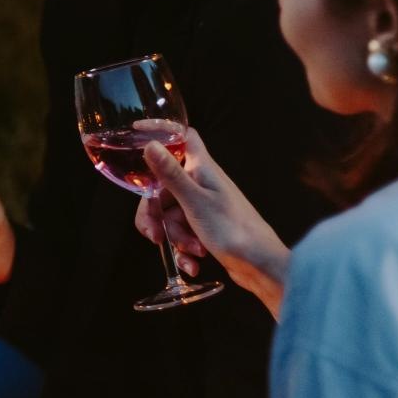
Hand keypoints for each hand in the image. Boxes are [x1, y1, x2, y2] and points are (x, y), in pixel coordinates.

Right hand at [134, 127, 289, 315]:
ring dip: (174, 237)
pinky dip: (184, 250)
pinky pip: (181, 233)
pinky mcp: (204, 228)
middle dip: (156, 214)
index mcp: (202, 169)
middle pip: (163, 187)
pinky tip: (193, 264)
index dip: (161, 131)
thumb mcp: (195, 202)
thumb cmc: (234, 230)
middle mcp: (201, 184)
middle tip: (156, 234)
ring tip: (192, 250)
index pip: (182, 137)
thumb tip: (151, 145)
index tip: (136, 133)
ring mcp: (203, 206)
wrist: (261, 266)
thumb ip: (171, 174)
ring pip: (170, 214)